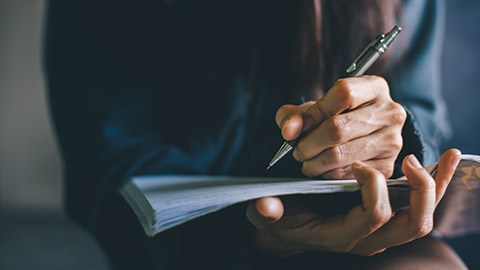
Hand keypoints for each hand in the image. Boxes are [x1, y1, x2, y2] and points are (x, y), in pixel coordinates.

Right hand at [247, 149, 460, 256]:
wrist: (291, 225)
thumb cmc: (282, 217)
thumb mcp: (268, 215)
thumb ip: (266, 211)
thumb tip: (265, 206)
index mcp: (342, 236)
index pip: (371, 218)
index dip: (372, 189)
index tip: (358, 162)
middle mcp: (369, 238)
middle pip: (412, 224)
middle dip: (418, 192)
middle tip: (410, 161)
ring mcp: (382, 230)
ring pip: (423, 215)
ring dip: (436, 186)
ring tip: (445, 155)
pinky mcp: (388, 216)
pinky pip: (420, 204)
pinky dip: (437, 183)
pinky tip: (445, 158)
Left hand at [276, 76, 405, 178]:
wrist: (362, 138)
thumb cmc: (335, 118)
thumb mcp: (313, 108)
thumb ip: (294, 114)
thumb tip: (290, 130)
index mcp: (375, 88)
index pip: (343, 94)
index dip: (315, 112)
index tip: (299, 127)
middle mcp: (390, 113)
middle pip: (338, 128)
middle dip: (308, 144)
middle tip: (298, 150)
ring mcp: (392, 141)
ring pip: (339, 154)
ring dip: (314, 162)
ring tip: (307, 160)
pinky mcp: (387, 166)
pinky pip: (346, 174)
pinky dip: (327, 174)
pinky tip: (323, 169)